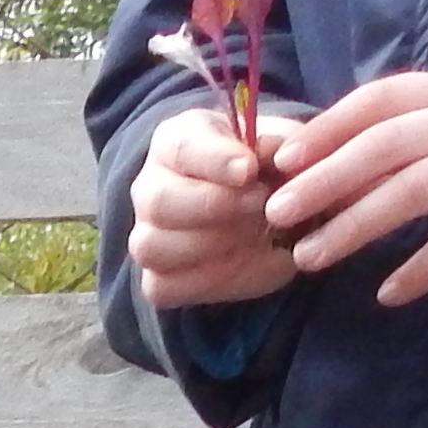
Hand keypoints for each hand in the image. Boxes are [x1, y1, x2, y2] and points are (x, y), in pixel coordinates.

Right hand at [132, 103, 298, 309]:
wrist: (265, 217)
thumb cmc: (266, 170)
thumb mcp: (281, 146)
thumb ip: (279, 146)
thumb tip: (274, 154)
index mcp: (174, 142)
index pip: (180, 147)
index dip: (214, 160)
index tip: (248, 169)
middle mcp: (150, 188)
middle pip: (160, 200)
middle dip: (215, 205)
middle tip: (261, 204)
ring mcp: (146, 236)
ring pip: (153, 246)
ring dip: (211, 244)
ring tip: (256, 233)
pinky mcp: (155, 280)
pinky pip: (163, 286)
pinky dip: (206, 280)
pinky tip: (241, 262)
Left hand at [264, 14, 427, 305]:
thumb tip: (387, 154)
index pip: (380, 99)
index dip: (326, 128)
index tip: (283, 158)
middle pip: (380, 145)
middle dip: (320, 181)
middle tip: (274, 216)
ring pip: (410, 190)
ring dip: (352, 226)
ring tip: (310, 258)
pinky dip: (421, 269)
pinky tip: (390, 294)